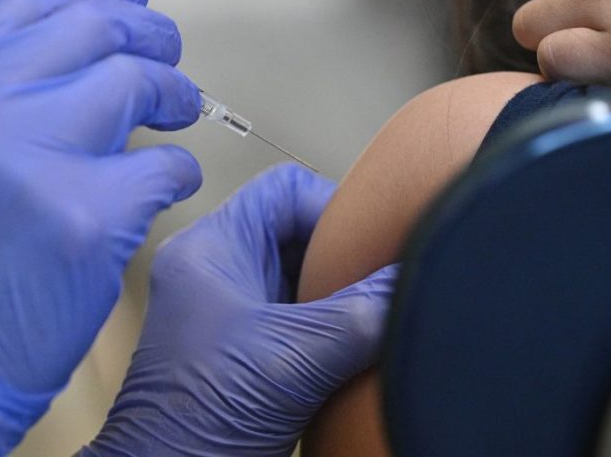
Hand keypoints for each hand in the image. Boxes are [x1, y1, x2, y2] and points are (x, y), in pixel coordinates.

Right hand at [0, 0, 202, 455]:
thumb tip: (84, 49)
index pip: (29, 6)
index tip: (130, 1)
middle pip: (92, 30)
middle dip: (149, 37)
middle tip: (169, 59)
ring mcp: (32, 160)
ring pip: (136, 83)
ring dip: (174, 96)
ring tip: (177, 115)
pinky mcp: (87, 216)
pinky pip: (164, 165)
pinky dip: (177, 172)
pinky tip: (164, 187)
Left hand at [81, 164, 398, 456]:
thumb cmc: (196, 420)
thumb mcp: (295, 357)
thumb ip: (362, 314)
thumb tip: (414, 281)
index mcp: (212, 250)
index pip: (286, 190)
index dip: (336, 207)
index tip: (374, 239)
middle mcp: (219, 272)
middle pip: (299, 232)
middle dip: (344, 256)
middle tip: (379, 277)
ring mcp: (232, 311)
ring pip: (303, 276)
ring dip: (340, 296)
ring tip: (370, 312)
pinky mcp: (249, 349)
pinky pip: (301, 316)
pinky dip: (332, 326)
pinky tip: (355, 345)